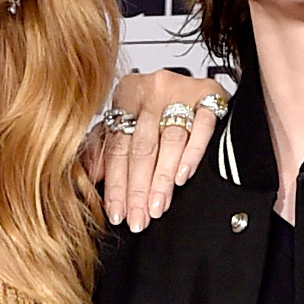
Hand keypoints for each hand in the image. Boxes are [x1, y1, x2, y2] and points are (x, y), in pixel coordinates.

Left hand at [85, 69, 228, 230]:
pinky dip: (192, 154)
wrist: (202, 85)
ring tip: (157, 206)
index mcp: (127, 93)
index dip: (116, 183)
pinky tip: (182, 176)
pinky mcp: (210, 95)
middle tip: (138, 218)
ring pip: (171, 140)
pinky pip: (203, 127)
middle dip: (138, 188)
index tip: (117, 212)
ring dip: (162, 179)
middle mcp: (153, 89)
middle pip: (143, 146)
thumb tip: (93, 174)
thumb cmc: (158, 106)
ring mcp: (183, 90)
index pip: (118, 145)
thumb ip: (106, 146)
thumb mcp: (126, 120)